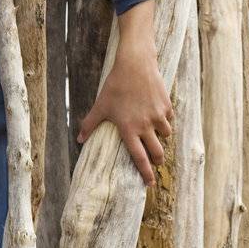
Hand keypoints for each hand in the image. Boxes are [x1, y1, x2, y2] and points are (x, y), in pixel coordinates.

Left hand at [78, 24, 172, 186]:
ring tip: (154, 134)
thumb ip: (90, 124)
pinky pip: (169, 119)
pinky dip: (165, 120)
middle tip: (155, 162)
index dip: (145, 173)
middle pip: (157, 153)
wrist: (135, 64)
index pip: (139, 158)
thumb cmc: (115, 85)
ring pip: (165, 135)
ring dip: (161, 138)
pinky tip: (157, 114)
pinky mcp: (166, 106)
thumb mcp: (101, 105)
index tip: (149, 184)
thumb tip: (79, 140)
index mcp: (129, 129)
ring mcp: (158, 116)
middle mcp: (145, 125)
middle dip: (157, 160)